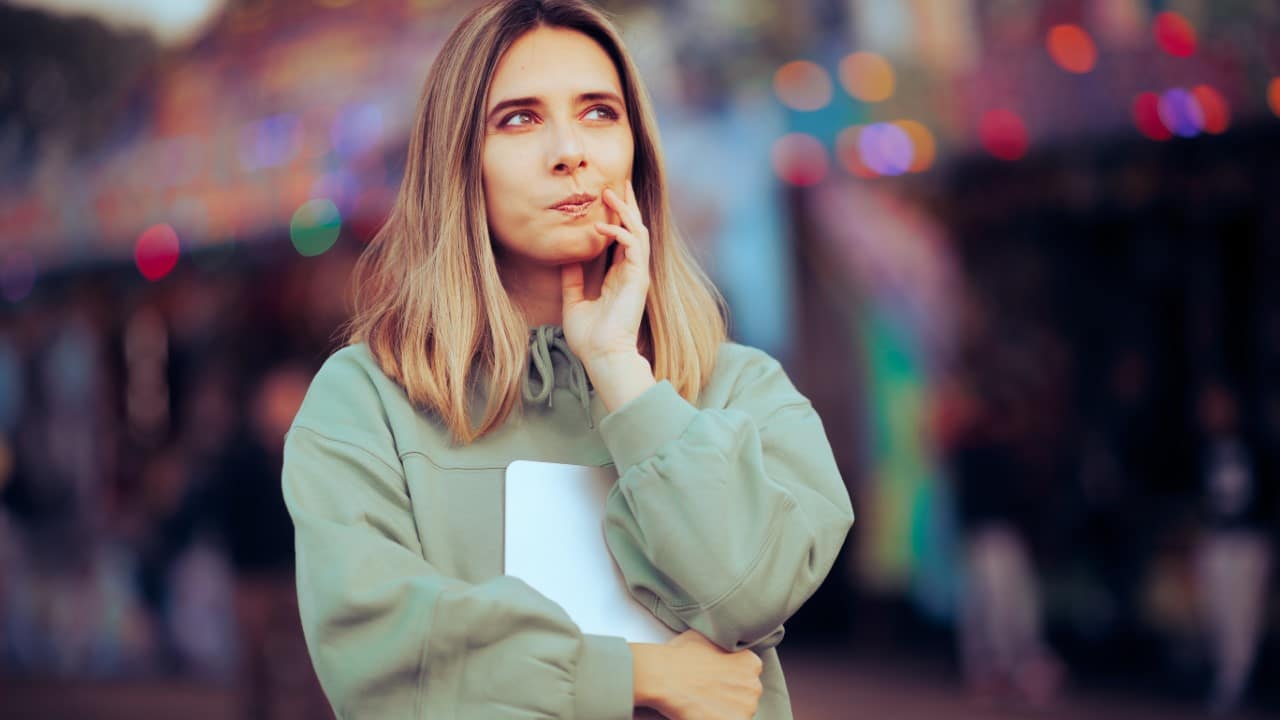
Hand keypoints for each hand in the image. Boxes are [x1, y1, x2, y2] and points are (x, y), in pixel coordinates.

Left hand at [561, 179, 650, 366]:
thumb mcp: (574, 303)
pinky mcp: (638, 279)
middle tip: (618, 181)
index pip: (621, 239)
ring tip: (610, 192)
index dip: (616, 217)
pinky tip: (601, 226)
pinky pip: (633, 246)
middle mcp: (631, 272)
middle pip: (633, 229)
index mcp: (618, 277)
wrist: (602, 356)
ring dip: (625, 211)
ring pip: (637, 232)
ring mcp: (637, 274)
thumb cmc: (590, 337)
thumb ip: (573, 280)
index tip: (608, 197)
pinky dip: (619, 233)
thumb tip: (566, 258)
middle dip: (626, 205)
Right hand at [632, 630, 763, 719]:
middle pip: (746, 695)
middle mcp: (754, 686)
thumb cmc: (679, 656)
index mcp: (751, 663)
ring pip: (739, 713)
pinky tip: (703, 713)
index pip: (749, 674)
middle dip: (730, 696)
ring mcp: (746, 709)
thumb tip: (720, 648)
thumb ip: (722, 645)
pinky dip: (717, 719)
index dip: (732, 677)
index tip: (717, 680)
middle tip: (708, 693)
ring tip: (704, 704)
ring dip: (725, 711)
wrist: (663, 676)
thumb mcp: (706, 638)